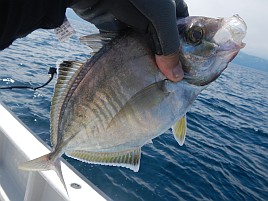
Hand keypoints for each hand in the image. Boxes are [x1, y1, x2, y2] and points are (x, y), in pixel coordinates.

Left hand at [71, 0, 187, 80]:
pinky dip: (131, 60)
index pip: (182, 28)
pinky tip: (137, 74)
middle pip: (163, 41)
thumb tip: (177, 76)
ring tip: (156, 82)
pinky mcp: (117, 30)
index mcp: (169, 8)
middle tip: (170, 80)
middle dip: (166, 59)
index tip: (186, 68)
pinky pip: (127, 48)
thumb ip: (169, 46)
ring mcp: (134, 23)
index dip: (186, 46)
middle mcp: (153, 16)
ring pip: (146, 46)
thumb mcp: (161, 18)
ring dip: (149, 62)